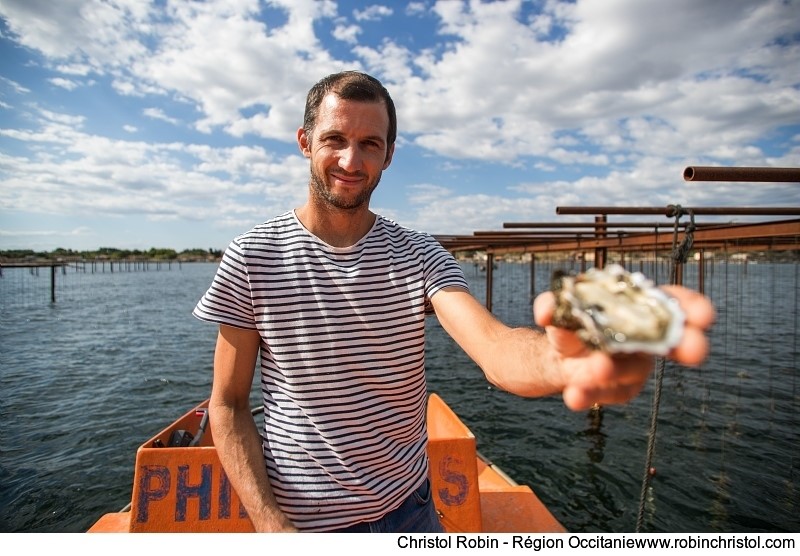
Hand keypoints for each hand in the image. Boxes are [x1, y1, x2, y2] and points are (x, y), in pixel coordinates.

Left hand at [533, 285, 714, 410]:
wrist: (555, 355)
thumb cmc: (571, 321)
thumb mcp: (560, 309)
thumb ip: (554, 306)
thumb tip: (545, 310)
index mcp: (638, 307)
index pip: (674, 303)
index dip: (694, 308)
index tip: (705, 316)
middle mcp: (643, 338)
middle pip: (673, 342)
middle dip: (688, 346)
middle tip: (696, 350)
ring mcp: (631, 367)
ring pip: (631, 370)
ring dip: (618, 370)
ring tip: (599, 368)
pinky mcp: (614, 391)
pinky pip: (602, 394)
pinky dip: (587, 395)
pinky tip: (574, 396)